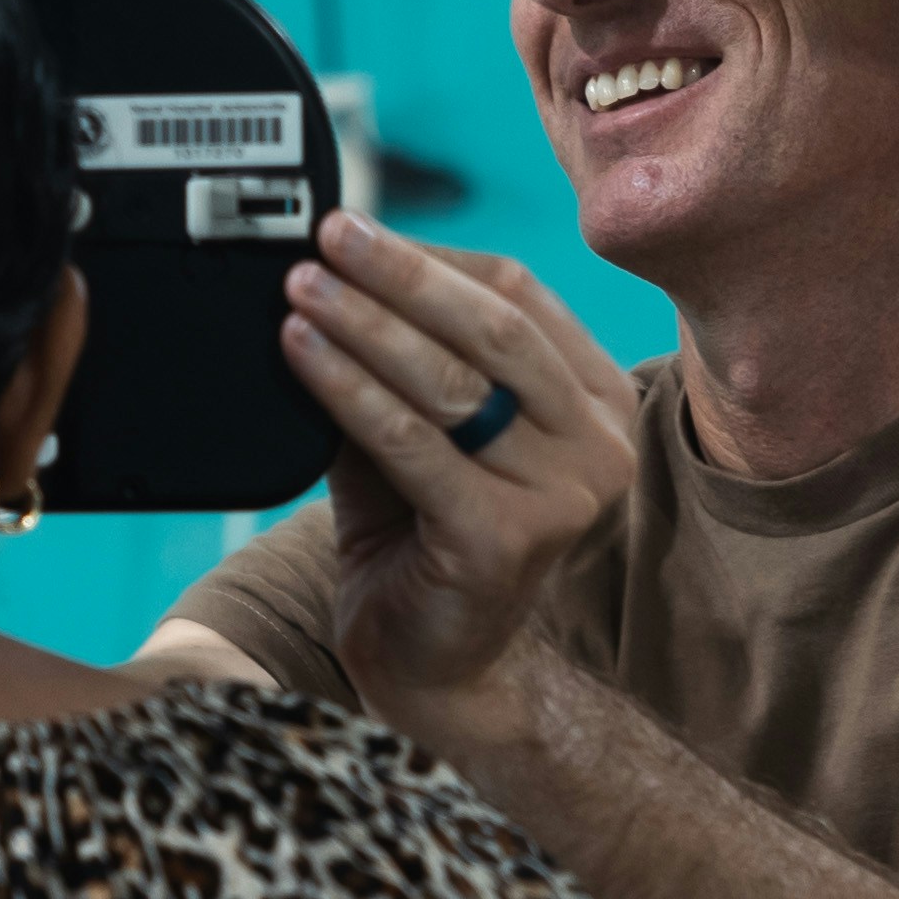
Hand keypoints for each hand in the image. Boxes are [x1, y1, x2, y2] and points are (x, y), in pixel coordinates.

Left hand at [275, 211, 642, 735]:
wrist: (436, 668)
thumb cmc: (424, 539)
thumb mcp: (422, 431)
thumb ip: (399, 359)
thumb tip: (327, 271)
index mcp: (596, 401)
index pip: (519, 297)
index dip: (432, 257)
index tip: (354, 229)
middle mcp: (599, 444)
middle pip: (493, 327)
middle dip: (399, 273)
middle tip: (326, 235)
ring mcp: (562, 496)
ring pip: (452, 381)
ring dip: (365, 324)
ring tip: (300, 288)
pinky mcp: (504, 539)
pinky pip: (413, 443)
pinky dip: (349, 389)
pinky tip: (299, 352)